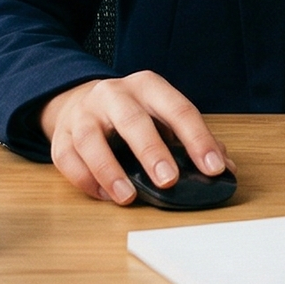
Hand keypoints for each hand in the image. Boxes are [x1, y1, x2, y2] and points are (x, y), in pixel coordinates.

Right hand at [38, 72, 227, 203]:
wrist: (77, 100)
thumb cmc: (130, 113)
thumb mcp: (162, 114)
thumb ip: (190, 138)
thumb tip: (224, 166)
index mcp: (148, 87)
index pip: (178, 110)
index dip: (198, 139)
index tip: (213, 167)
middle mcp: (114, 95)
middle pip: (133, 120)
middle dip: (152, 151)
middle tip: (169, 180)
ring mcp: (83, 114)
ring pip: (91, 139)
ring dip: (110, 170)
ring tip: (128, 197)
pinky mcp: (60, 136)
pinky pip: (68, 159)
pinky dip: (86, 180)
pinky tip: (104, 195)